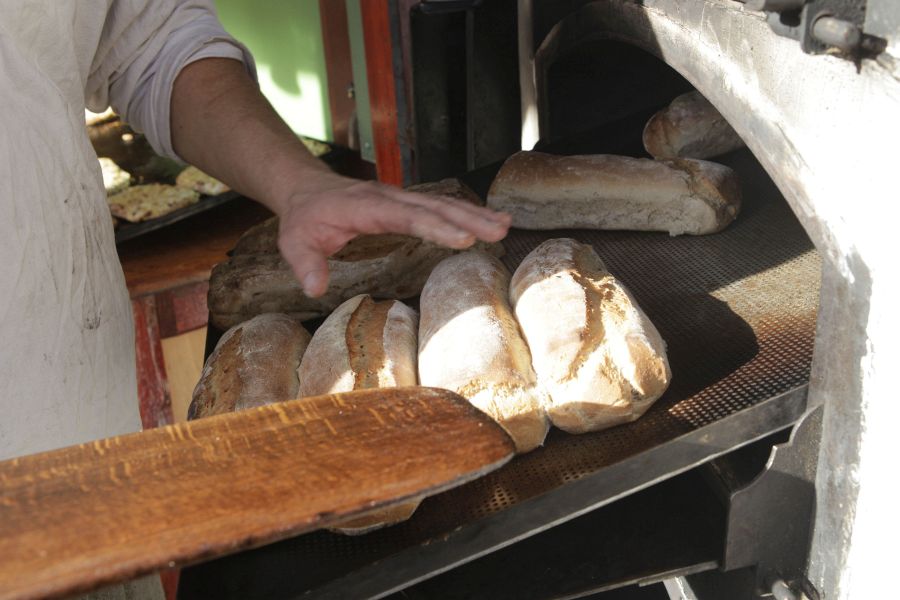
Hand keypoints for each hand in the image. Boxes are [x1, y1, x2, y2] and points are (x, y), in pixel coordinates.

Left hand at [276, 175, 510, 296]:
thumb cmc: (305, 217)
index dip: (436, 226)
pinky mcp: (406, 203)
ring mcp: (399, 198)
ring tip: (504, 225)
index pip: (406, 215)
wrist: (306, 188)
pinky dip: (465, 212)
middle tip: (499, 231)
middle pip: (434, 206)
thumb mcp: (294, 242)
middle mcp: (389, 197)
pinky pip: (438, 207)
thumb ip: (306, 264)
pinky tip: (488, 220)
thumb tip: (314, 288)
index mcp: (365, 206)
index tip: (463, 238)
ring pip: (441, 204)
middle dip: (468, 217)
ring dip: (474, 213)